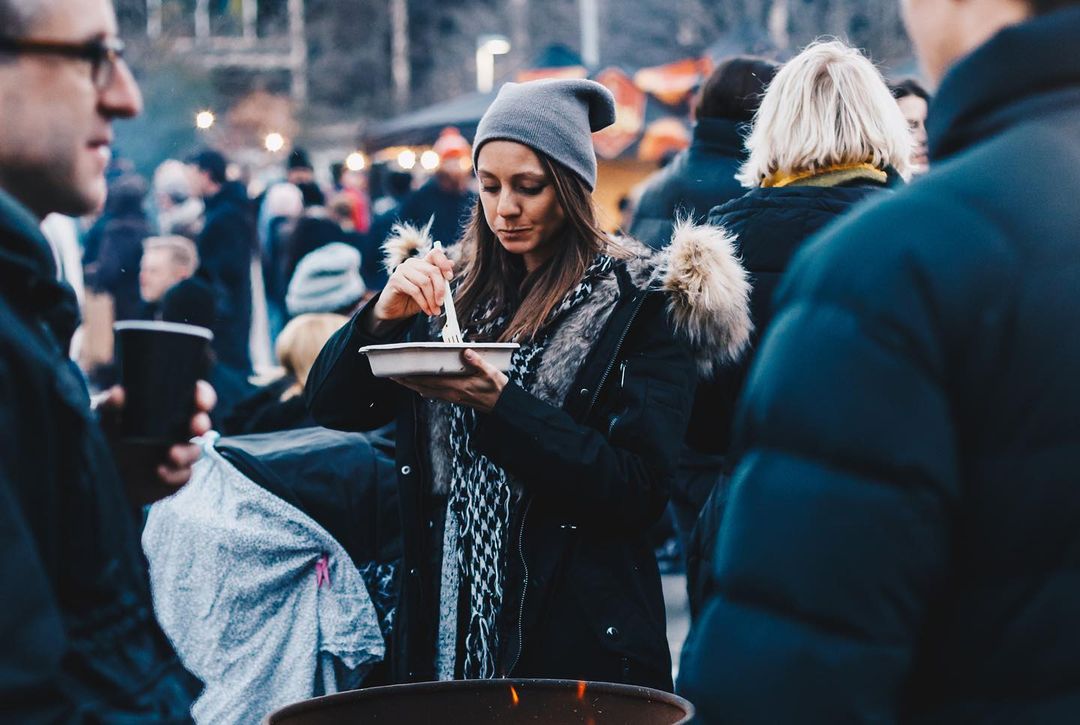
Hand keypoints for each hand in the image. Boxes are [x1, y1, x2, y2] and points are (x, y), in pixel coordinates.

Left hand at [102, 381, 216, 503]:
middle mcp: (179, 431)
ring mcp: (179, 454)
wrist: (103, 474)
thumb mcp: (106, 418)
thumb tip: (118, 392)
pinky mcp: (175, 476)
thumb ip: (111, 404)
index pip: (195, 398)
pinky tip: (160, 471)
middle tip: (196, 426)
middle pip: (201, 424)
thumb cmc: (110, 438)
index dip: (203, 396)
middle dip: (202, 424)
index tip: (200, 399)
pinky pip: (183, 475)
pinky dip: (174, 474)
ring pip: (195, 451)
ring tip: (172, 454)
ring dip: (188, 452)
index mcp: (170, 410)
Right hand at [371, 246, 453, 324]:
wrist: (395, 310)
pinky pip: (415, 291)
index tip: (450, 277)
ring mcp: (402, 270)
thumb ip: (439, 278)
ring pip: (425, 282)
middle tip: (442, 303)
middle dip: (440, 289)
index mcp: (422, 263)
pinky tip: (426, 310)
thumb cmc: (413, 299)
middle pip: (433, 271)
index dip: (444, 264)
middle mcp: (412, 263)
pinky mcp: (395, 280)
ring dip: (432, 299)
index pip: (435, 254)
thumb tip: (452, 263)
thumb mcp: (430, 290)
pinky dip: (424, 303)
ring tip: (434, 310)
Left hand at [393, 349, 507, 413]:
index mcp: (458, 387)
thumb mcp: (491, 372)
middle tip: (393, 376)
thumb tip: (465, 351)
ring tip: (403, 379)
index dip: (413, 378)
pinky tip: (422, 385)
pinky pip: (435, 394)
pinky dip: (425, 389)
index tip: (400, 373)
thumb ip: (477, 362)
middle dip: (407, 382)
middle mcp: (452, 394)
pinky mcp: (455, 399)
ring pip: (428, 392)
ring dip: (414, 386)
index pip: (430, 382)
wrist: (504, 405)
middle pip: (424, 388)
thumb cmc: (498, 389)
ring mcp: (453, 397)